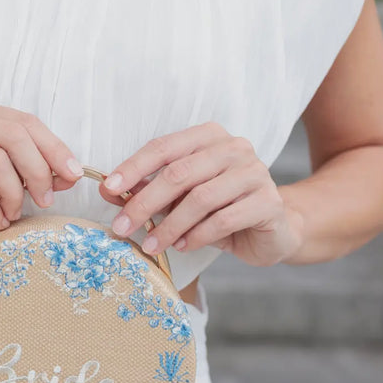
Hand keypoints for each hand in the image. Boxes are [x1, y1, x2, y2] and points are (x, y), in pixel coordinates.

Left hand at [100, 121, 303, 266]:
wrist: (274, 228)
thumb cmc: (220, 208)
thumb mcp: (181, 196)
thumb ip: (148, 188)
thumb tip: (109, 190)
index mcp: (209, 136)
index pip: (164, 147)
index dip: (133, 167)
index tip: (109, 189)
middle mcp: (234, 147)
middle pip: (179, 173)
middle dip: (145, 203)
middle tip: (122, 228)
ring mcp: (254, 172)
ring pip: (200, 198)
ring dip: (169, 226)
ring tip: (152, 244)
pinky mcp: (268, 202)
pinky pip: (223, 220)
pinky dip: (196, 236)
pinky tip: (182, 246)